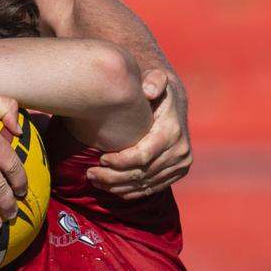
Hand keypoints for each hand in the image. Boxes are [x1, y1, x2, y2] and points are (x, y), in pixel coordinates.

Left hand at [87, 69, 192, 198]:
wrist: (173, 104)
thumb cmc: (155, 91)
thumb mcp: (156, 79)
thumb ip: (153, 80)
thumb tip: (148, 90)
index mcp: (172, 132)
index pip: (143, 156)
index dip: (120, 161)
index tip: (101, 158)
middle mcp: (180, 152)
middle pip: (142, 174)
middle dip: (113, 177)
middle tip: (90, 173)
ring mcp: (179, 165)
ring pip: (145, 184)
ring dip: (118, 186)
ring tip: (94, 179)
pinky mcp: (176, 174)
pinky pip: (151, 189)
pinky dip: (129, 191)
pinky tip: (110, 188)